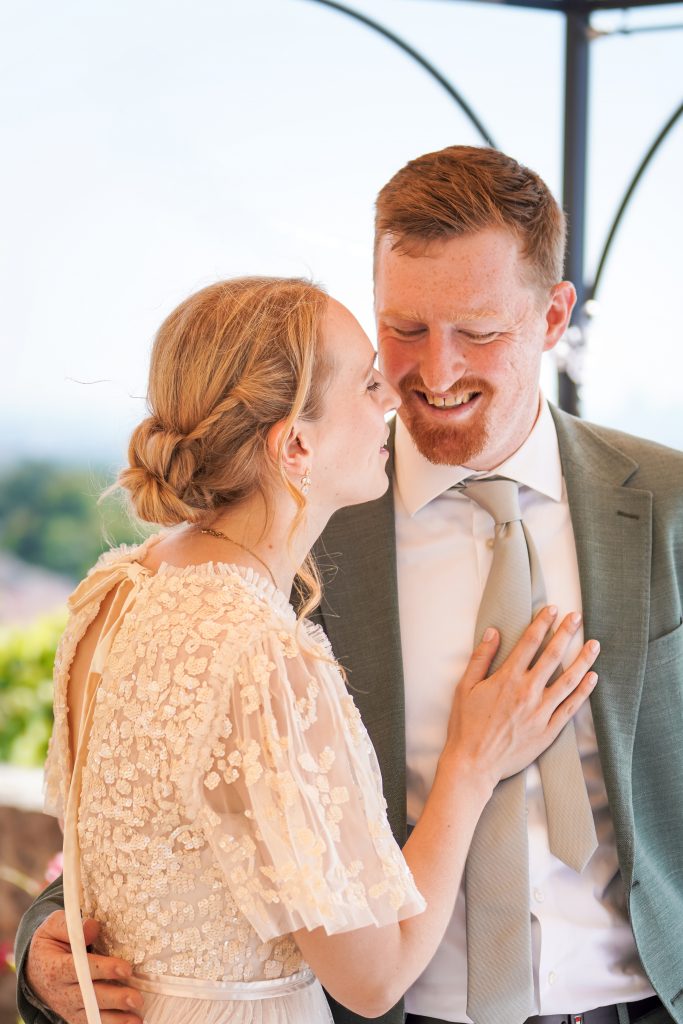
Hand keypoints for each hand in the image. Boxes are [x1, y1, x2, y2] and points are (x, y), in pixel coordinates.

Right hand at [25, 911, 142, 1023]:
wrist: (35, 969)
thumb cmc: (50, 943)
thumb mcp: (53, 927)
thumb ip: (70, 926)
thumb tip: (92, 928)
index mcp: (55, 967)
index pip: (79, 970)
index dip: (102, 969)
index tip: (125, 968)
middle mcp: (61, 991)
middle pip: (89, 998)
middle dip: (114, 999)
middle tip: (136, 998)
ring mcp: (68, 1007)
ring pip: (91, 1016)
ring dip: (115, 1020)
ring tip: (136, 1019)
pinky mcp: (75, 1016)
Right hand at [445, 607, 598, 790]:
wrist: (473, 763)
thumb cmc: (466, 725)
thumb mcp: (465, 687)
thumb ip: (481, 658)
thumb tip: (493, 632)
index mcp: (507, 678)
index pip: (530, 643)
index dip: (542, 624)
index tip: (552, 610)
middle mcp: (528, 692)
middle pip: (553, 656)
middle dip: (566, 633)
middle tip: (577, 617)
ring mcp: (541, 712)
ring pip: (568, 680)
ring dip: (583, 660)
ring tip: (594, 645)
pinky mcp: (548, 731)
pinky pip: (571, 708)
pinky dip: (583, 692)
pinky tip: (592, 678)